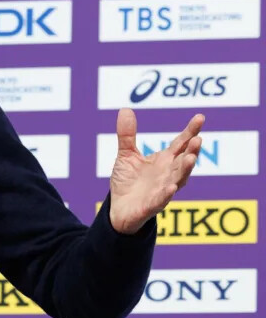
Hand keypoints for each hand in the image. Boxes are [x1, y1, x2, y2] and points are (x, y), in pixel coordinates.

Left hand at [108, 108, 203, 234]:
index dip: (190, 132)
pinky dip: (165, 194)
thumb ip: (127, 134)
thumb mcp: (126, 155)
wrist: (118, 208)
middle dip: (191, 151)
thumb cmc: (128, 181)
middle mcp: (168, 174)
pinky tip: (170, 188)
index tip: (200, 118)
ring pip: (178, 180)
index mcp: (164, 161)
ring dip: (185, 170)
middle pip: (183, 161)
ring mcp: (162, 190)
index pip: (181, 144)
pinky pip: (161, 200)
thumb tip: (125, 109)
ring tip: (190, 159)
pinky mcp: (152, 205)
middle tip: (198, 139)